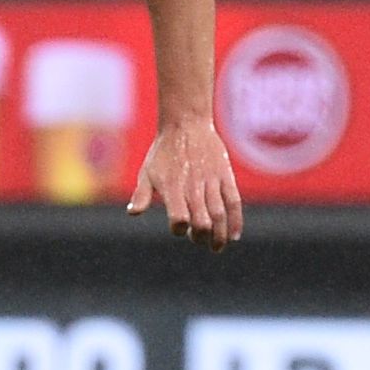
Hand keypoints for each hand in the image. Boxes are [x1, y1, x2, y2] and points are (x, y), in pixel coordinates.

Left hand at [130, 116, 243, 246]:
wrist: (186, 123)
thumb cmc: (163, 151)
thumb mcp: (147, 172)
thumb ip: (141, 195)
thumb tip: (133, 213)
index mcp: (172, 187)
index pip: (179, 218)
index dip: (180, 229)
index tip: (180, 229)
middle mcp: (192, 186)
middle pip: (202, 221)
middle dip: (201, 237)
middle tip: (199, 240)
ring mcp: (211, 181)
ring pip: (219, 215)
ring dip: (219, 235)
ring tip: (216, 247)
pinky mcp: (225, 176)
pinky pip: (234, 201)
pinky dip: (236, 221)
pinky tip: (234, 236)